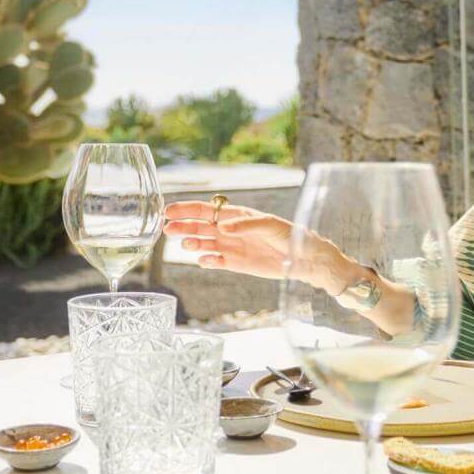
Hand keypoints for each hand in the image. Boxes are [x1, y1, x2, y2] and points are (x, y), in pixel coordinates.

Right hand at [163, 201, 358, 294]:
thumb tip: (222, 228)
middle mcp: (230, 230)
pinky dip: (208, 261)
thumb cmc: (290, 235)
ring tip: (187, 245)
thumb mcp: (270, 225)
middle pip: (200, 227)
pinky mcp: (236, 264)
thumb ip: (245, 225)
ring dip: (193, 244)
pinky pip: (216, 261)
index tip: (168, 211)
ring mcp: (232, 247)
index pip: (206, 210)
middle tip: (168, 230)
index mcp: (237, 215)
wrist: (305, 259)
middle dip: (183, 227)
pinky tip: (204, 260)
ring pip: (205, 244)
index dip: (186, 210)